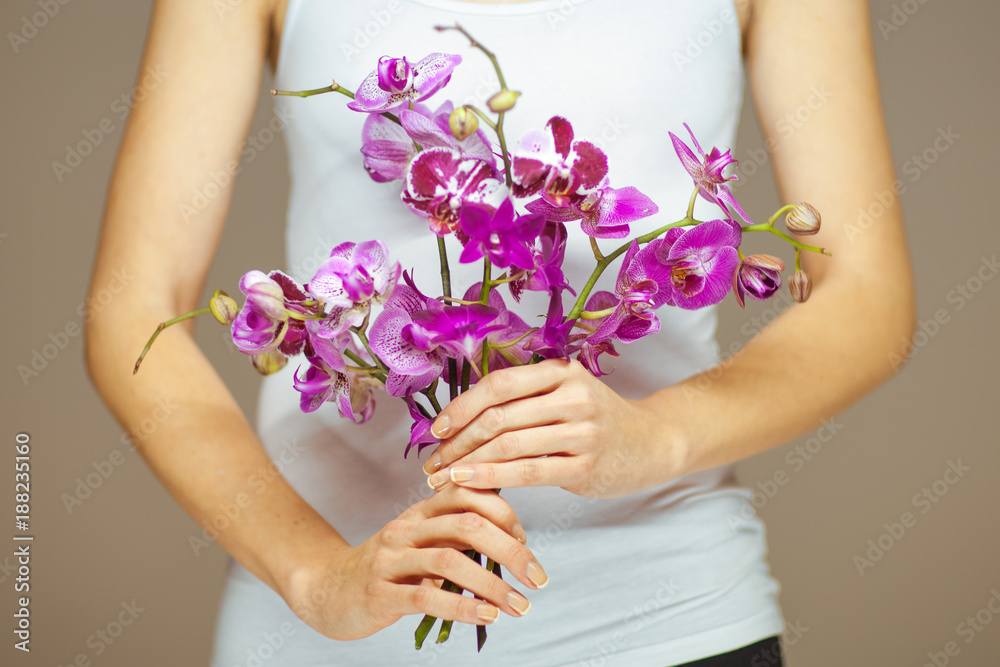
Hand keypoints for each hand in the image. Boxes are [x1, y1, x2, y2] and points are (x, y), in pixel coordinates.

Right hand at [283, 485, 545, 640]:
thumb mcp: (422, 542)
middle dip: (511, 550)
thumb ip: (458, 534)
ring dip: (493, 584)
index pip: (468, 493)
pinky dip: (463, 606)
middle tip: (538, 577)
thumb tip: (513, 537)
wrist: (326, 589)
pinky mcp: (379, 593)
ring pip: (449, 560)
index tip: (525, 540)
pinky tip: (488, 616)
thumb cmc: (387, 568)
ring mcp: (390, 559)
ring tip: (519, 606)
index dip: (504, 512)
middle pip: (467, 524)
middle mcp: (406, 528)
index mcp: (420, 511)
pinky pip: (426, 597)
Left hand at [422, 359, 679, 497]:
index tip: (436, 429)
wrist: (652, 442)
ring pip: (510, 444)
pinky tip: (469, 483)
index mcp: (560, 371)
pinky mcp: (586, 464)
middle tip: (431, 463)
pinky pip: (529, 471)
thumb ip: (524, 397)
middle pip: (499, 416)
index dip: (461, 405)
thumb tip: (460, 414)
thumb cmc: (596, 420)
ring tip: (442, 478)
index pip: (499, 384)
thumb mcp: (565, 393)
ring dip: (468, 463)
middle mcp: (572, 396)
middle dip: (458, 442)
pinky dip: (493, 477)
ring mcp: (582, 430)